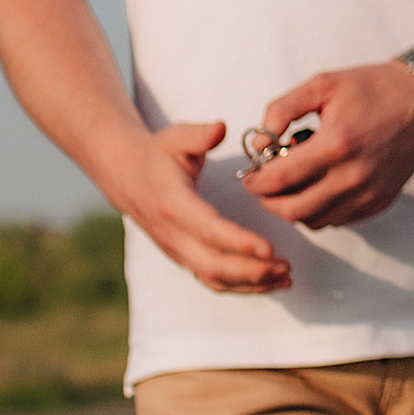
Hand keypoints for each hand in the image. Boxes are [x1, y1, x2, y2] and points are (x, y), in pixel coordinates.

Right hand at [121, 120, 292, 294]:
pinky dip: (242, 286)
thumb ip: (199, 134)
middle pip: (213, 266)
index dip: (239, 242)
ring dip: (252, 283)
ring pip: (214, 279)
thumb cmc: (158, 155)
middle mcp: (174, 235)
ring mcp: (178, 251)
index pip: (208, 230)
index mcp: (173, 204)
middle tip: (286, 267)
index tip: (270, 248)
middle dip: (252, 271)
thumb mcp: (176, 137)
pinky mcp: (184, 258)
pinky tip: (270, 281)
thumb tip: (221, 128)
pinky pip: (213, 280)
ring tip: (286, 277)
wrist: (127, 178)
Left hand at [241, 63, 413, 230]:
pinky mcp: (378, 203)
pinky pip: (336, 220)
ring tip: (295, 183)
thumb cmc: (370, 89)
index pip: (279, 180)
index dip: (255, 181)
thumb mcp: (322, 85)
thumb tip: (260, 143)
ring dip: (294, 207)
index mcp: (336, 144)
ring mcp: (368, 194)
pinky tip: (320, 187)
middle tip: (266, 186)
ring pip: (313, 221)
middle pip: (292, 210)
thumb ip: (282, 110)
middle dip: (270, 201)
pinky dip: (320, 210)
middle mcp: (353, 176)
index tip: (250, 176)